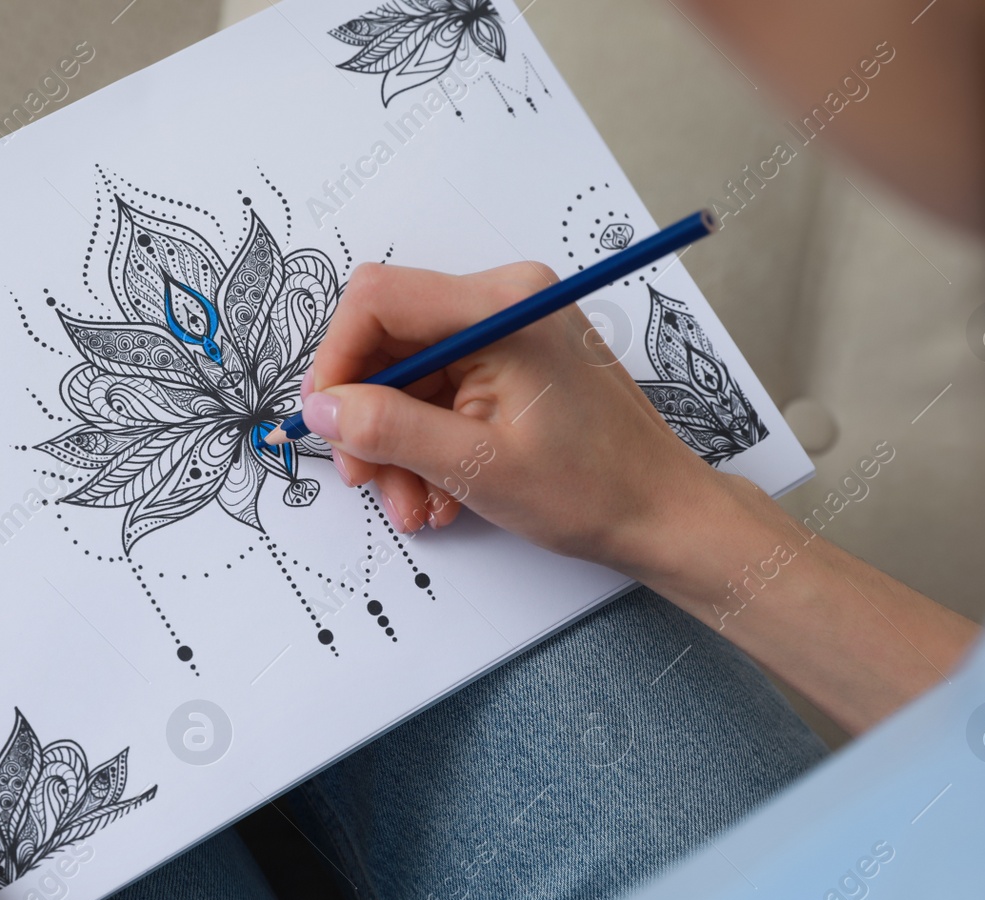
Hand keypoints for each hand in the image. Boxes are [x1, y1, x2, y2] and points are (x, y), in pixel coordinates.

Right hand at [304, 262, 978, 731]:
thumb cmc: (595, 489)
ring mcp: (508, 332)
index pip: (379, 299)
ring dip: (398, 444)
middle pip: (390, 340)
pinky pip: (440, 393)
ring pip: (409, 377)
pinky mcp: (510, 363)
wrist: (663, 514)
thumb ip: (391, 430)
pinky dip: (428, 444)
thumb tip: (321, 408)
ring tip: (416, 506)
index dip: (337, 360)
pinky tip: (440, 494)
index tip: (324, 420)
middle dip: (370, 417)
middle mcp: (503, 302)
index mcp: (503, 306)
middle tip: (368, 479)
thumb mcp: (478, 466)